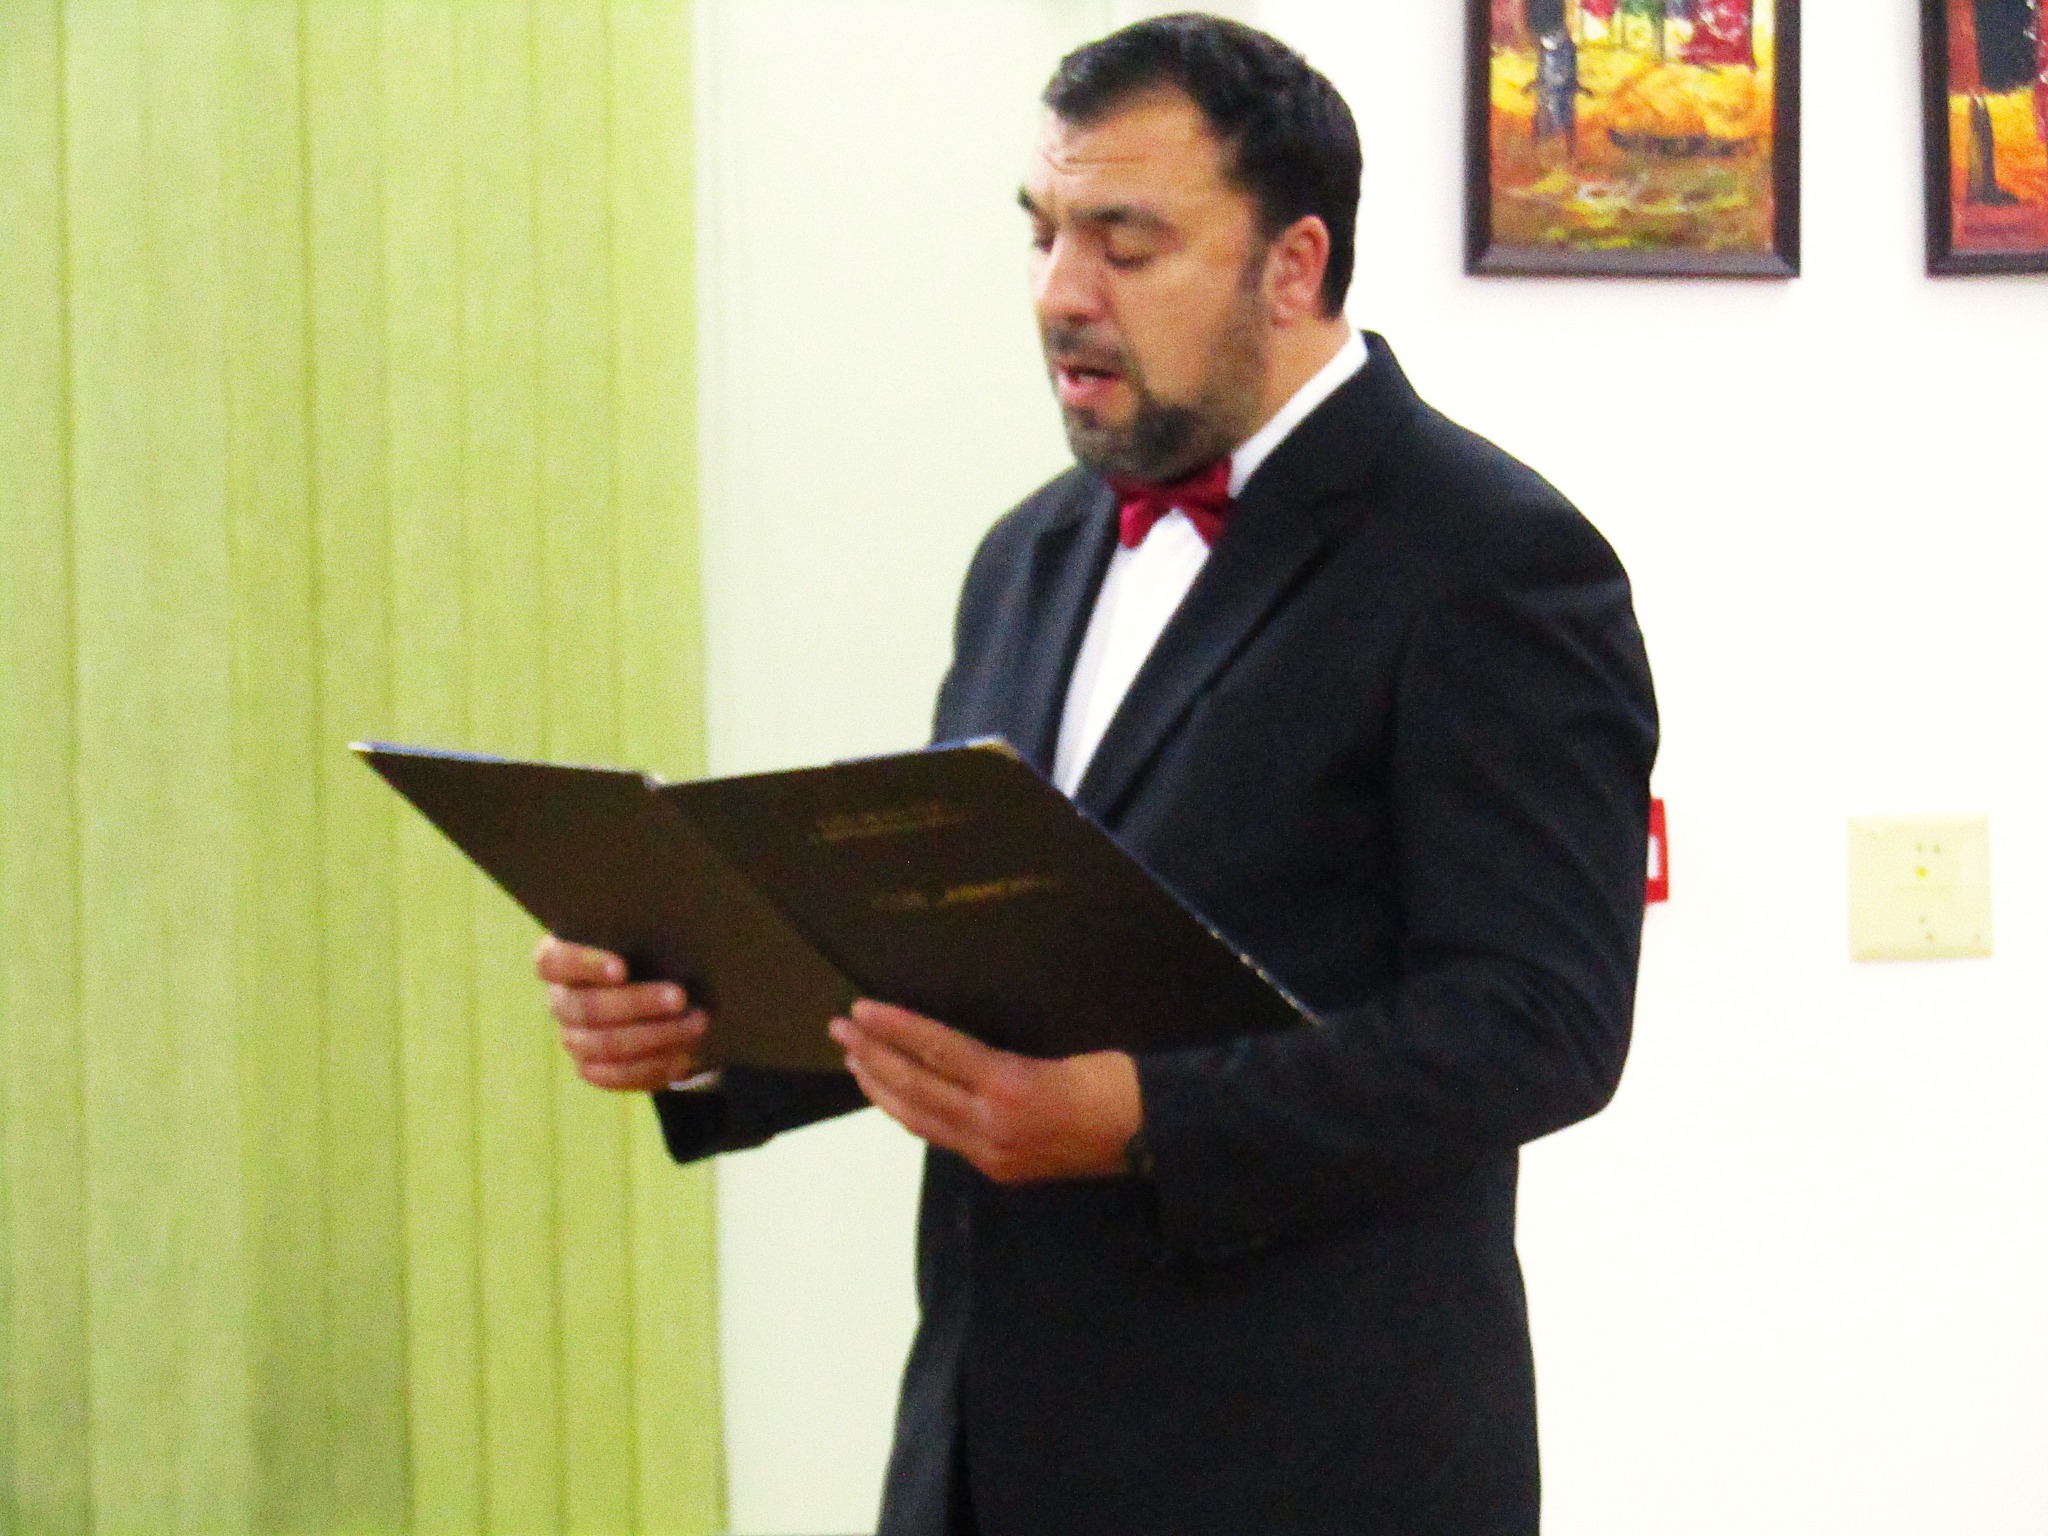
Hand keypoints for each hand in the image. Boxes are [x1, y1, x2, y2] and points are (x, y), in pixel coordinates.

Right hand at [537, 936, 709, 1090]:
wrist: (668, 996)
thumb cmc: (655, 950)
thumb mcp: (650, 935)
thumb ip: (648, 930)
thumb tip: (676, 923)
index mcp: (559, 959)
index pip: (551, 962)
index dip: (583, 965)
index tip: (622, 968)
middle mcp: (560, 1000)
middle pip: (585, 1008)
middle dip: (637, 1003)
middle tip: (680, 997)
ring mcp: (572, 1037)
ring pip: (603, 1045)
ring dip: (655, 1036)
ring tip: (697, 1024)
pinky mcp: (592, 1068)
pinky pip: (616, 1076)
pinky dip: (653, 1067)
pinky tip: (685, 1058)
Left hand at [830, 1000, 1141, 1184]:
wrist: (1155, 1138)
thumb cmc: (1120, 1083)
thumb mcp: (1063, 1052)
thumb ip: (1004, 1056)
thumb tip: (957, 1045)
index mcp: (1010, 1087)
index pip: (937, 1051)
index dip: (896, 1029)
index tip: (862, 1010)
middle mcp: (992, 1125)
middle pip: (916, 1088)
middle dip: (873, 1056)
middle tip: (840, 1029)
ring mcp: (993, 1153)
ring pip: (921, 1120)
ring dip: (883, 1088)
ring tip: (855, 1060)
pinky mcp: (1000, 1168)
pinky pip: (943, 1137)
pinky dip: (912, 1114)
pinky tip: (896, 1099)